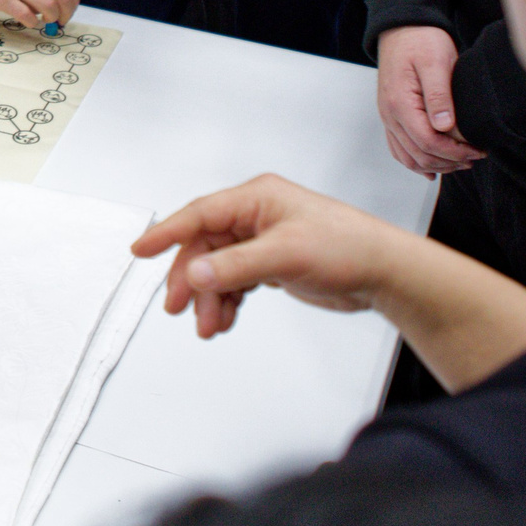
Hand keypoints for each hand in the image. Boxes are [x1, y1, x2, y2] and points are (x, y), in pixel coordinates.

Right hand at [132, 172, 415, 337]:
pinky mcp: (273, 263)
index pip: (199, 214)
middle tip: (180, 308)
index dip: (167, 233)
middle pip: (206, 248)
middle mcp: (256, 216)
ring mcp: (263, 240)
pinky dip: (228, 301)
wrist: (384, 273)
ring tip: (210, 326)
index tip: (140, 250)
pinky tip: (225, 320)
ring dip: (211, 298)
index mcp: (256, 199)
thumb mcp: (285, 255)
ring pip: (219, 270)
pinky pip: (236, 282)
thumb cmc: (348, 247)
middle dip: (193, 281)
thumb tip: (196, 273)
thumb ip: (236, 266)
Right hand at [375, 25, 482, 175]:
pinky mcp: (391, 115)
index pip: (428, 142)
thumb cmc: (421, 41)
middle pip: (418, 154)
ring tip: (460, 163)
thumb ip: (439, 96)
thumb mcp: (436, 62)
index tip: (477, 151)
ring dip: (434, 165)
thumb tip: (445, 127)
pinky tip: (432, 168)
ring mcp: (387, 116)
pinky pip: (399, 148)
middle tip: (475, 157)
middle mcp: (389, 114)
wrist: (403, 27)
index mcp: (400, 103)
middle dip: (449, 162)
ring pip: (407, 156)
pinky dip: (415, 161)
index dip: (455, 153)